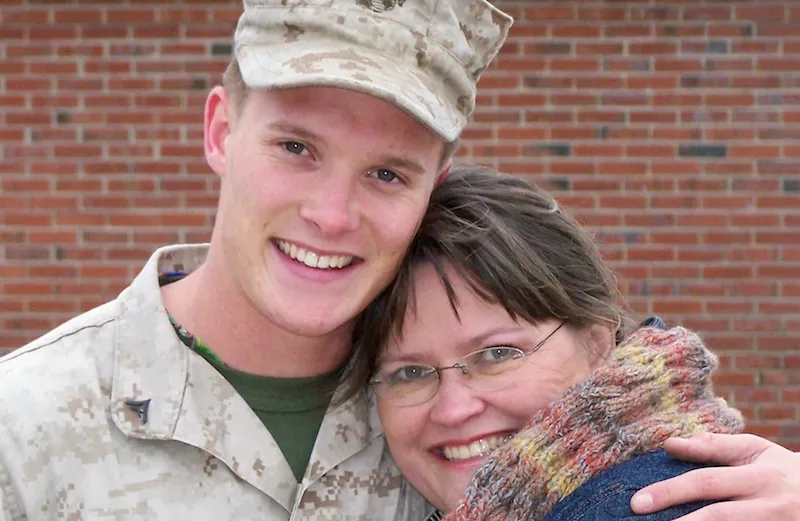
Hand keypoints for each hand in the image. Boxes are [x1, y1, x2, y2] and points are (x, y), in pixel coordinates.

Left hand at [630, 433, 799, 519]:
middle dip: (677, 519)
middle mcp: (770, 505)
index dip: (671, 490)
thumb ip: (714, 447)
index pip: (707, 482)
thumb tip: (670, 444)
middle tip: (640, 514)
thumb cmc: (781, 470)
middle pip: (717, 515)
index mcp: (760, 476)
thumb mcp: (755, 451)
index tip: (638, 499)